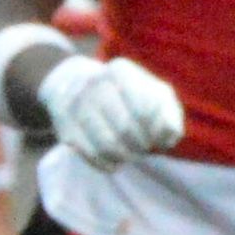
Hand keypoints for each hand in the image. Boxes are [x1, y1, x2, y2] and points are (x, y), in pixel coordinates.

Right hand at [36, 53, 186, 171]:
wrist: (74, 83)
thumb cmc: (127, 94)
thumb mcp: (153, 93)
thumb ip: (169, 113)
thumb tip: (169, 136)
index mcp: (120, 71)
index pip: (144, 109)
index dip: (155, 130)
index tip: (157, 134)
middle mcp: (94, 83)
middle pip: (125, 129)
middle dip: (140, 145)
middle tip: (144, 147)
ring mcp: (76, 106)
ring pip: (106, 144)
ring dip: (125, 156)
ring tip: (131, 154)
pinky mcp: (65, 127)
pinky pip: (90, 155)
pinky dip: (108, 164)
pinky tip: (115, 161)